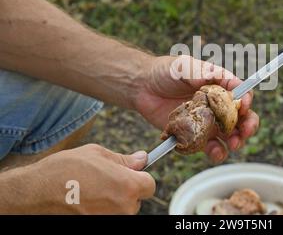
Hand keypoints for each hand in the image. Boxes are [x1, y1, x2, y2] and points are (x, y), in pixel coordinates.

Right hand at [0, 144, 154, 213]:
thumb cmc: (65, 170)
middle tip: (103, 181)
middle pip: (136, 200)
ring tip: (91, 191)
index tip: (129, 174)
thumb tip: (142, 159)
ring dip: (113, 202)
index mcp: (128, 186)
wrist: (35, 193)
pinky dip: (101, 210)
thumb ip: (124, 160)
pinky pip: (108, 215)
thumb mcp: (97, 154)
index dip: (140, 178)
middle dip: (125, 190)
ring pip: (122, 210)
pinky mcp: (98, 225)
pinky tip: (86, 202)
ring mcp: (111, 220)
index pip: (150, 185)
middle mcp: (124, 209)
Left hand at [133, 55, 259, 162]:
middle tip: (245, 131)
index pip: (241, 93)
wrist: (142, 87)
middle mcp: (218, 105)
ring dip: (236, 141)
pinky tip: (215, 152)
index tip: (243, 105)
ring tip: (232, 144)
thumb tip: (221, 79)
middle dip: (248, 125)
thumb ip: (202, 72)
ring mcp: (209, 121)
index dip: (246, 100)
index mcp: (219, 85)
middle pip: (242, 117)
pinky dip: (217, 152)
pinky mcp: (197, 135)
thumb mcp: (183, 66)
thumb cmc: (165, 71)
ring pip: (231, 134)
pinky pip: (211, 147)